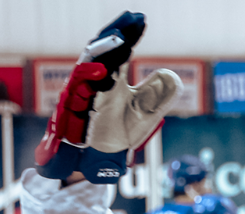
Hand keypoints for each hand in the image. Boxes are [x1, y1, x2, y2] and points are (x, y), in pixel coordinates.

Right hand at [35, 12, 179, 182]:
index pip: (120, 50)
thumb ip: (159, 96)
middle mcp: (95, 82)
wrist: (98, 163)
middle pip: (102, 49)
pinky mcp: (72, 110)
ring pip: (88, 65)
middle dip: (116, 32)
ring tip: (121, 36)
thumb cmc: (117, 137)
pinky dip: (88, 79)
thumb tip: (172, 75)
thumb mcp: (147, 115)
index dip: (130, 34)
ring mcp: (82, 94)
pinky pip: (77, 91)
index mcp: (112, 80)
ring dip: (104, 50)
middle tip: (131, 18)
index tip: (142, 20)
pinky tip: (104, 70)